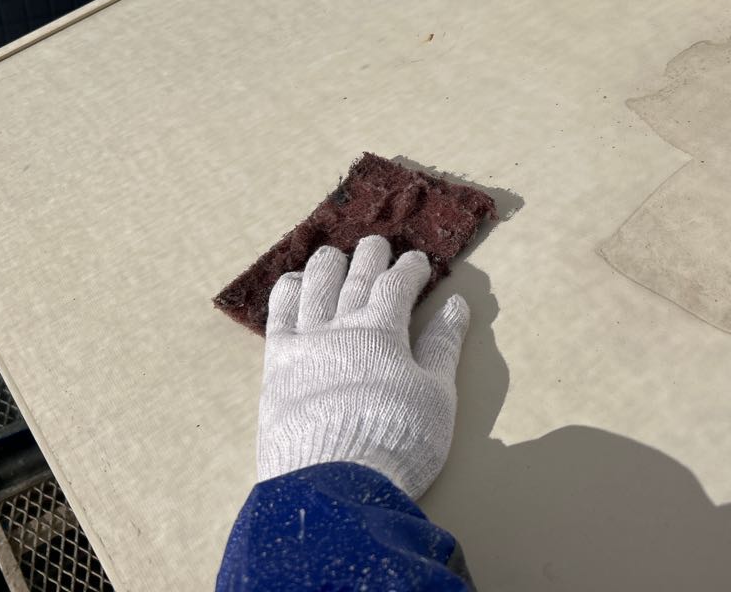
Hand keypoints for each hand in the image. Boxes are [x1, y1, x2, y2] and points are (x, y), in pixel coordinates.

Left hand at [256, 235, 470, 498]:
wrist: (334, 486)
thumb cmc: (397, 442)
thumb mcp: (436, 395)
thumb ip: (442, 346)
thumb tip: (455, 304)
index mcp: (383, 331)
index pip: (396, 284)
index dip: (409, 268)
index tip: (418, 260)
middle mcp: (340, 327)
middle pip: (355, 278)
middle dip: (369, 256)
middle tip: (376, 243)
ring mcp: (304, 344)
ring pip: (313, 287)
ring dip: (325, 265)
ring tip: (332, 255)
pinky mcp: (275, 367)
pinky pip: (277, 317)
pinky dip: (285, 294)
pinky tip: (291, 284)